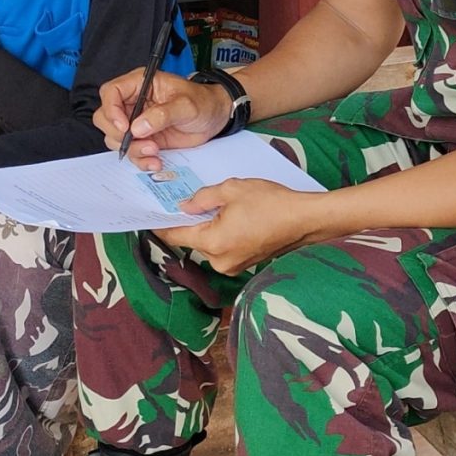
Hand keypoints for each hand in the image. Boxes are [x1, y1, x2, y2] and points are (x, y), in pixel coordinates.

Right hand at [94, 68, 230, 171]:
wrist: (215, 117)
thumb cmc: (202, 101)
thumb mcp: (186, 105)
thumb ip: (163, 114)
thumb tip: (138, 127)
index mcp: (140, 84)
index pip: (111, 92)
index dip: (111, 110)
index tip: (124, 127)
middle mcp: (133, 102)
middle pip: (105, 117)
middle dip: (117, 134)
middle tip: (140, 141)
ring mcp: (136, 122)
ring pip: (114, 138)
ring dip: (131, 150)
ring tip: (154, 151)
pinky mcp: (143, 139)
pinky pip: (131, 152)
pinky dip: (140, 160)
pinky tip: (156, 161)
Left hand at [160, 177, 319, 273]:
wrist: (305, 219)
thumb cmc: (271, 202)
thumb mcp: (232, 189)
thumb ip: (203, 198)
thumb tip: (184, 206)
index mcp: (213, 242)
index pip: (176, 236)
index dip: (162, 225)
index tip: (151, 216)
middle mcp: (219, 260)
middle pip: (192, 241)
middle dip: (190, 222)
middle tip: (187, 202)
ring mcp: (233, 266)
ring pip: (208, 245)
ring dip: (207, 228)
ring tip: (217, 207)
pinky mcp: (244, 264)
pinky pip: (223, 249)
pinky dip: (221, 235)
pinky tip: (231, 218)